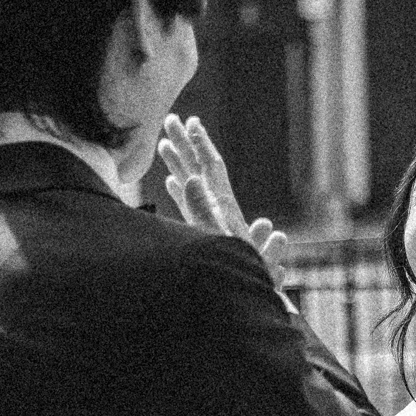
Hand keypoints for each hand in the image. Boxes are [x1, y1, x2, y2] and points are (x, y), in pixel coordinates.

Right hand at [157, 116, 289, 289]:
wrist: (251, 297)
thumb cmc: (241, 272)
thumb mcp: (216, 236)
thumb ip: (202, 209)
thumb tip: (190, 179)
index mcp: (222, 207)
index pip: (209, 168)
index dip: (199, 144)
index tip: (190, 121)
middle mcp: (219, 210)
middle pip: (199, 170)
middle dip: (184, 145)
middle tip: (171, 118)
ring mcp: (212, 220)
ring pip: (192, 185)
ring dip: (179, 164)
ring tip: (164, 143)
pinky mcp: (206, 234)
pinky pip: (190, 206)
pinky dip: (180, 191)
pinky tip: (171, 182)